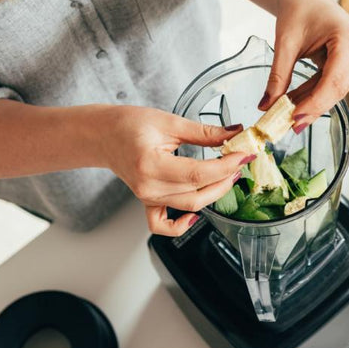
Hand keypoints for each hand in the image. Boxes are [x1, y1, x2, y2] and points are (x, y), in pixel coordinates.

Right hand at [98, 106, 251, 235]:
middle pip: (197, 193)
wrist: (104, 135)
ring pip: (189, 206)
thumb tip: (235, 133)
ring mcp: (147, 197)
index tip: (244, 155)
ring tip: (228, 174)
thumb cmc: (129, 124)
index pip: (198, 173)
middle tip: (240, 161)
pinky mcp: (147, 202)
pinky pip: (163, 225)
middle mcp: (148, 186)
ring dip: (214, 193)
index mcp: (151, 164)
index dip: (226, 166)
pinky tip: (196, 216)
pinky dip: (181, 226)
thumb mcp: (169, 122)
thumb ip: (204, 132)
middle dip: (225, 178)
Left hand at [260, 0, 348, 131]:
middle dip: (313, 108)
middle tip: (290, 125)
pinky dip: (315, 94)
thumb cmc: (296, 9)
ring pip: (337, 89)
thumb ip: (278, 77)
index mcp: (348, 38)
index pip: (334, 80)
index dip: (315, 103)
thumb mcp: (284, 44)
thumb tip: (266, 107)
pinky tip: (296, 103)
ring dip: (313, 103)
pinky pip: (333, 83)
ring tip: (289, 115)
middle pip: (338, 88)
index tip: (294, 118)